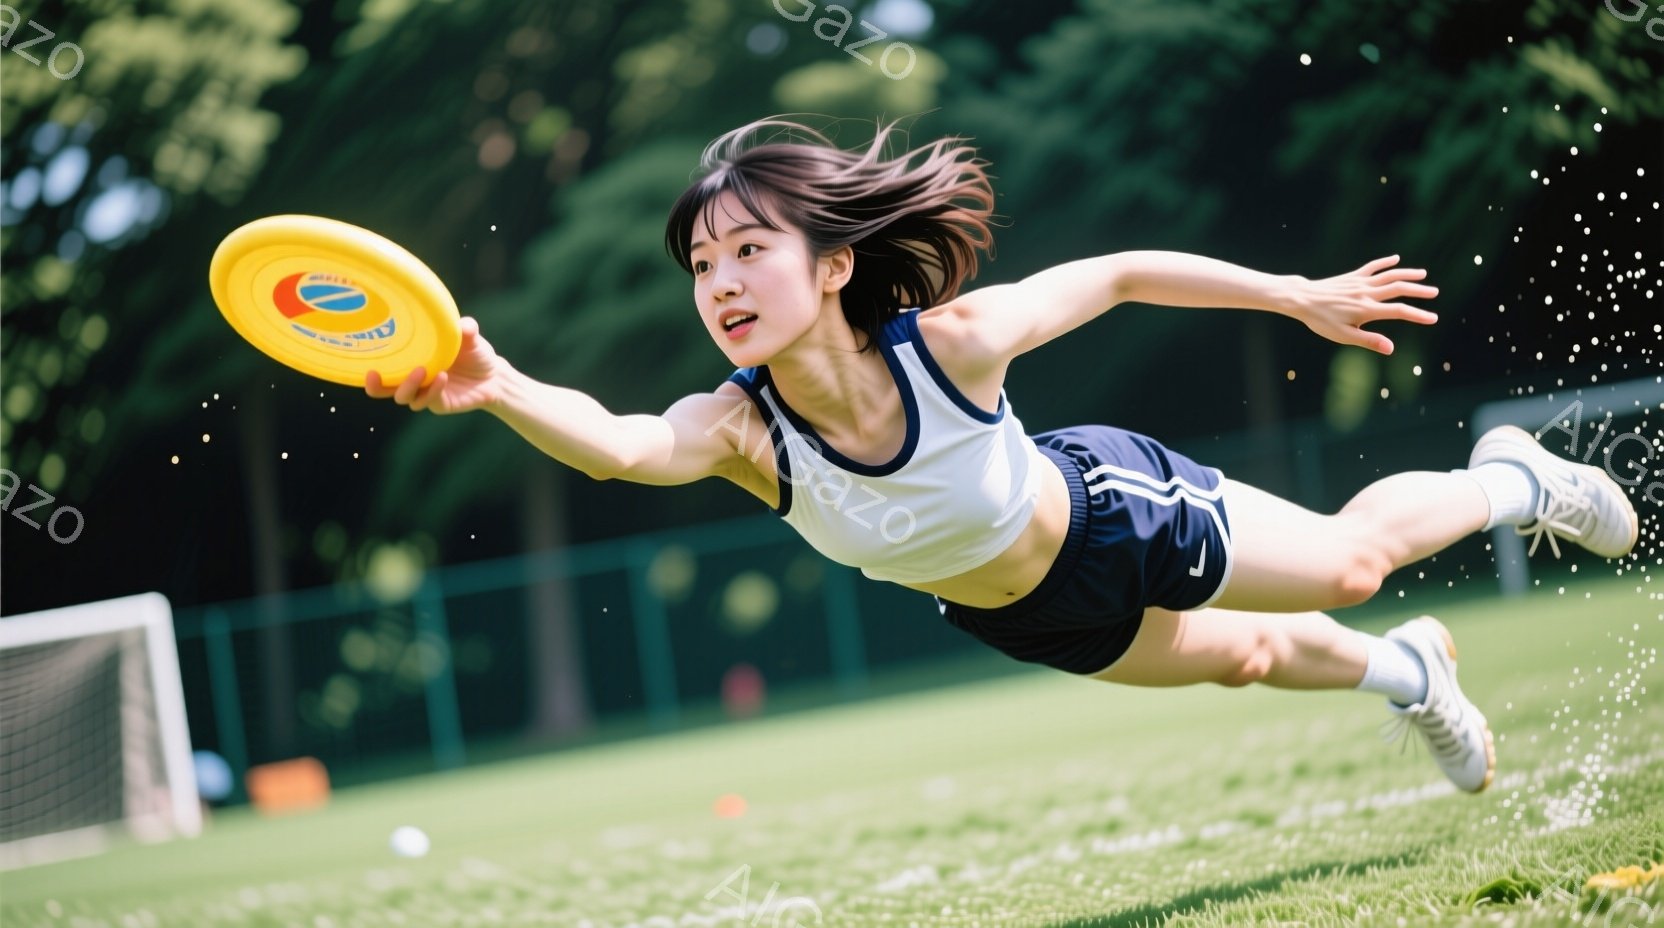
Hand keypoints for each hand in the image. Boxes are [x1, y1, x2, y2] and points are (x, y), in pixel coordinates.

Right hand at [365, 316, 507, 413]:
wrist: (494, 376)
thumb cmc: (474, 352)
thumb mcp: (469, 336)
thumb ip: (464, 328)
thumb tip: (461, 323)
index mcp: (411, 361)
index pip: (384, 368)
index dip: (369, 369)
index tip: (362, 362)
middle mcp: (414, 379)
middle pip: (385, 390)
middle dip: (377, 386)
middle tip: (375, 374)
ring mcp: (426, 393)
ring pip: (405, 398)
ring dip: (408, 385)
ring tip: (422, 370)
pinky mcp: (441, 404)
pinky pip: (429, 401)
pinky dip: (433, 390)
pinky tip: (443, 377)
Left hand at [1290, 255, 1438, 354]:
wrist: (1302, 299)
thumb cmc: (1321, 321)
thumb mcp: (1344, 336)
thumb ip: (1369, 341)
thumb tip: (1391, 349)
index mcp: (1367, 310)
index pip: (1399, 312)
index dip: (1418, 315)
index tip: (1433, 318)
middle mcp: (1367, 293)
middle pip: (1399, 289)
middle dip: (1419, 291)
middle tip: (1435, 293)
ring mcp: (1360, 283)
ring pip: (1389, 275)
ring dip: (1408, 274)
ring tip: (1423, 274)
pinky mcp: (1352, 277)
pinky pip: (1372, 267)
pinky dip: (1385, 262)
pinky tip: (1396, 259)